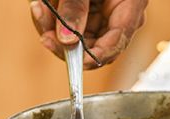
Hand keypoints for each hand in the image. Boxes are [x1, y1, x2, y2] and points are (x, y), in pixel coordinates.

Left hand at [29, 0, 147, 68]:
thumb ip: (75, 8)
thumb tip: (67, 41)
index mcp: (131, 3)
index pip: (117, 40)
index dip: (97, 56)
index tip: (75, 62)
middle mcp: (119, 13)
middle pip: (96, 46)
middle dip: (66, 43)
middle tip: (45, 37)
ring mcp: (101, 14)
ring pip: (77, 39)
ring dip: (53, 30)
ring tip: (38, 9)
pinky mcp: (84, 12)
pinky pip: (67, 26)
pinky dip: (51, 20)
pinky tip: (39, 6)